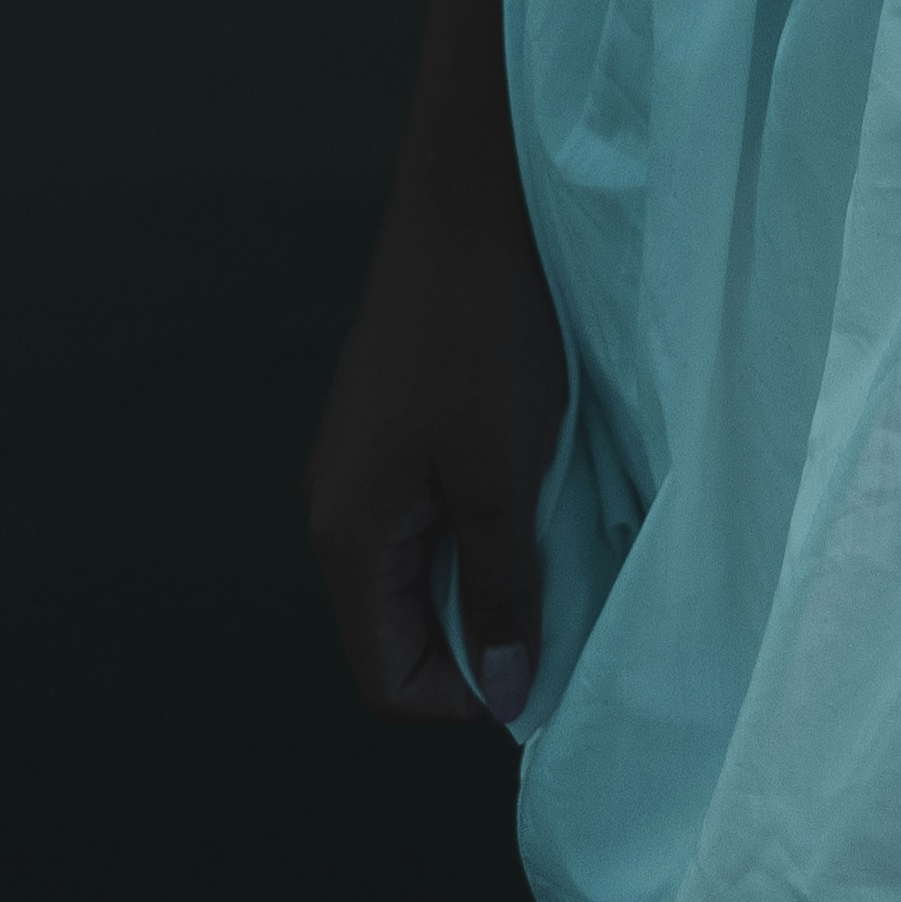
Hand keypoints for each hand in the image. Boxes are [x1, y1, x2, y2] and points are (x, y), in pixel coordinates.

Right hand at [308, 134, 568, 726]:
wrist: (472, 202)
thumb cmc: (484, 339)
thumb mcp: (502, 479)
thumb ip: (500, 592)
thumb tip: (507, 698)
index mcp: (348, 535)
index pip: (389, 677)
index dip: (467, 695)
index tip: (544, 660)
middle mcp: (338, 509)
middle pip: (401, 629)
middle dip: (482, 635)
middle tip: (561, 605)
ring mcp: (363, 464)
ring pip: (422, 570)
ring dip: (487, 575)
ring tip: (554, 544)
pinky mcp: (394, 428)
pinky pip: (430, 515)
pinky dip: (482, 523)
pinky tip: (535, 491)